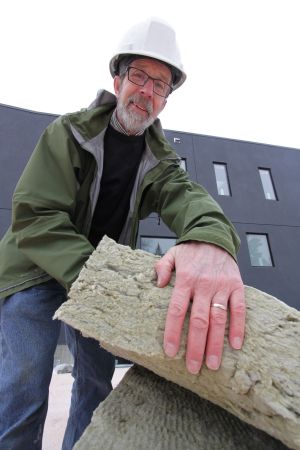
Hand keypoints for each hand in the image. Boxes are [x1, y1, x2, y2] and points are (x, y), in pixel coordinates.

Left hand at [155, 241, 245, 373]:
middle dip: (195, 346)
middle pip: (198, 320)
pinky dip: (238, 327)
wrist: (215, 236)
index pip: (176, 310)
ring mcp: (221, 287)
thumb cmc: (191, 250)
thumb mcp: (171, 254)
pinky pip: (239, 309)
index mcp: (185, 280)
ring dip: (216, 343)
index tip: (171, 352)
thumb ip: (162, 268)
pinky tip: (235, 345)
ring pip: (218, 319)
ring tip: (213, 364)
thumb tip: (157, 284)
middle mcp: (203, 285)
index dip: (173, 332)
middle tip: (193, 367)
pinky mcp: (236, 286)